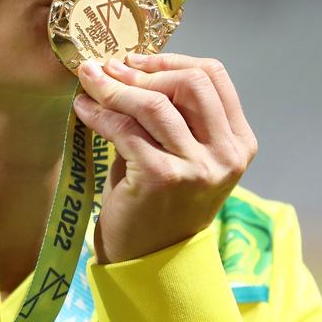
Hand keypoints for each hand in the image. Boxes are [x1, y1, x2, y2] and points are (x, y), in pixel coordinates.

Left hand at [72, 52, 257, 263]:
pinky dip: (100, 115)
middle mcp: (226, 154)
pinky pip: (126, 130)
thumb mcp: (179, 153)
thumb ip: (170, 113)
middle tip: (108, 69)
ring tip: (88, 82)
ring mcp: (198, 167)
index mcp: (238, 142)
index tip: (135, 60)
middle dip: (144, 70)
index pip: (213, 76)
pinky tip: (83, 111)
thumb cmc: (158, 202)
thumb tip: (127, 64)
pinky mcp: (164, 178)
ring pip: (155, 104)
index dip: (171, 60)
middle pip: (191, 82)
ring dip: (114, 88)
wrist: (149, 262)